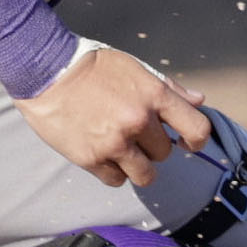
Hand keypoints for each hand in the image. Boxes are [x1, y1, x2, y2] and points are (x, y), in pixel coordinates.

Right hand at [14, 40, 213, 184]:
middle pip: (164, 153)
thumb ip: (169, 88)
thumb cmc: (93, 66)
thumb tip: (199, 101)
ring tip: (120, 149)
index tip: (187, 142)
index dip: (196, 140)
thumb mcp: (136, 68)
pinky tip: (102, 153)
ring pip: (144, 174)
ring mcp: (115, 143)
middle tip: (132, 132)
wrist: (47, 72)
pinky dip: (112, 171)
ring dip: (136, 165)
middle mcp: (138, 122)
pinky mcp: (91, 159)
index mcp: (154, 96)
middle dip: (151, 146)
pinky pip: (116, 180)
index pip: (197, 129)